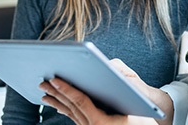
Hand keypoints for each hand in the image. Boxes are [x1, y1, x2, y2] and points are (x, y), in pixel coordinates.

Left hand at [39, 59, 173, 124]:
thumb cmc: (144, 121)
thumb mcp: (135, 105)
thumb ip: (123, 86)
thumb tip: (110, 68)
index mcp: (101, 122)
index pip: (80, 102)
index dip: (66, 89)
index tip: (55, 79)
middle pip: (71, 107)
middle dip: (56, 93)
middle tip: (43, 82)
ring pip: (70, 113)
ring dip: (57, 101)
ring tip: (44, 94)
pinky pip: (76, 118)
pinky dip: (66, 110)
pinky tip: (59, 106)